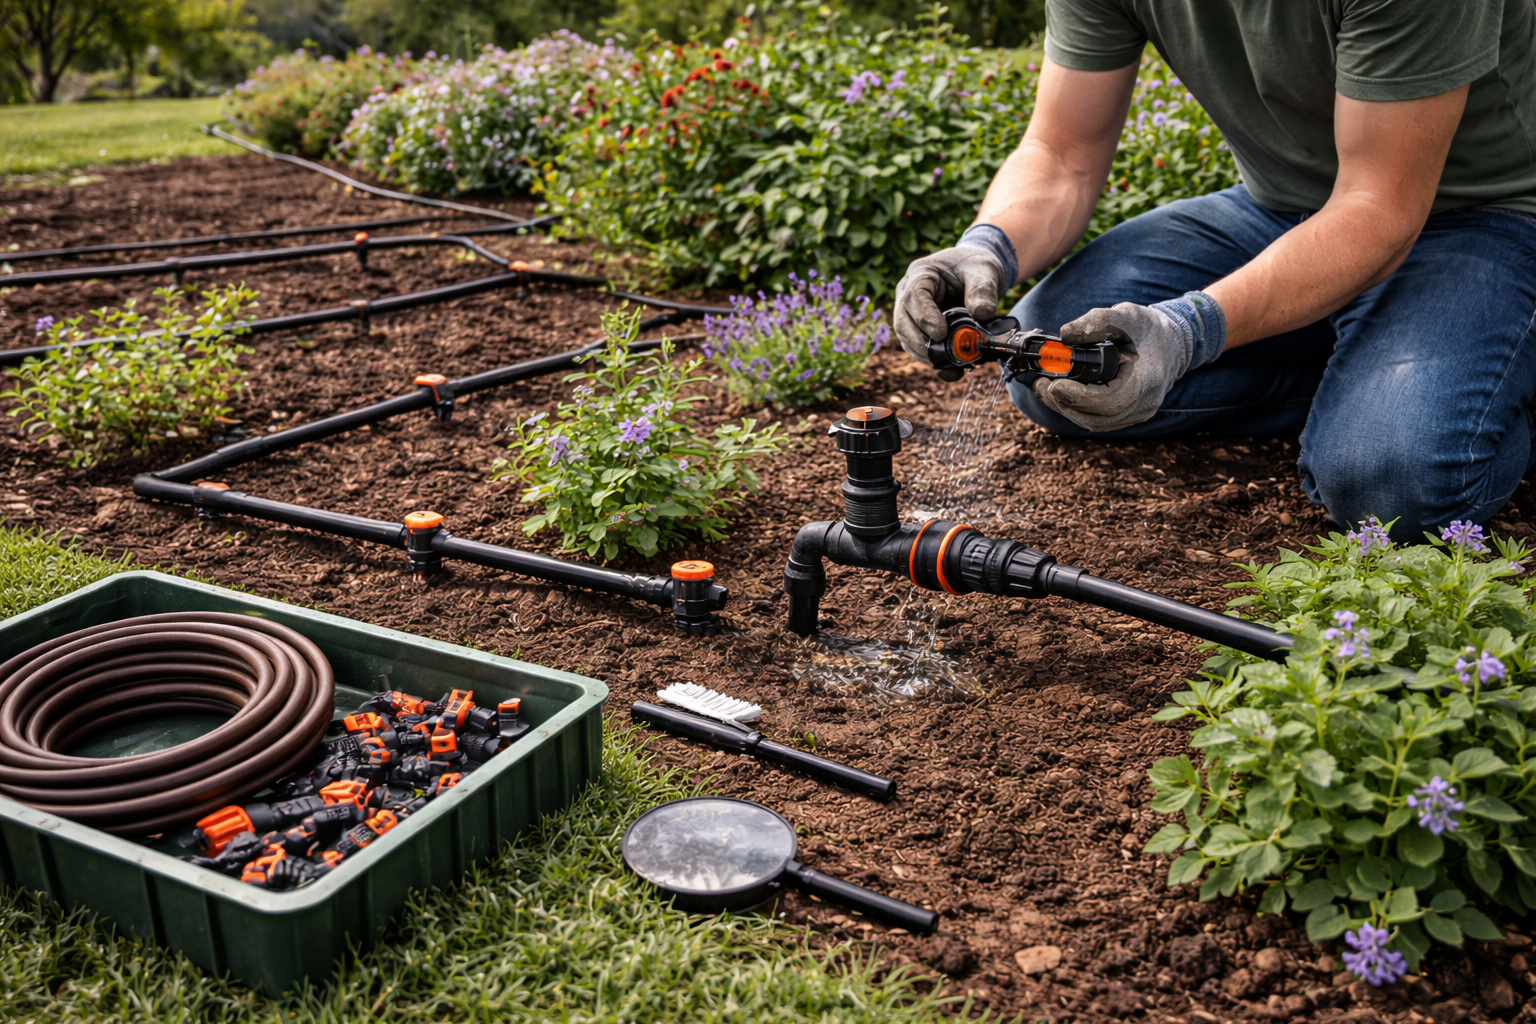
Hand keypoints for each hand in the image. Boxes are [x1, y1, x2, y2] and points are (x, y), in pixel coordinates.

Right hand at [893, 246, 1007, 365]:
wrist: (975, 273)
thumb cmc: (975, 266)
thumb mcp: (984, 271)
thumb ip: (983, 290)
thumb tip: (982, 315)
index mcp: (920, 274)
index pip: (913, 297)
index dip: (924, 317)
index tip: (941, 334)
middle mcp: (908, 293)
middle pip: (903, 322)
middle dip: (920, 343)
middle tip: (943, 357)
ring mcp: (910, 312)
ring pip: (907, 338)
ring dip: (926, 355)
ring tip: (950, 365)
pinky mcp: (918, 328)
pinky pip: (918, 347)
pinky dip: (933, 360)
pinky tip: (951, 370)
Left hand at [1032, 302, 1197, 431]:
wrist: (1175, 343)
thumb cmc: (1151, 329)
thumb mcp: (1127, 315)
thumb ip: (1097, 321)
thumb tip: (1065, 335)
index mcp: (1145, 381)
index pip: (1109, 401)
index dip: (1078, 397)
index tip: (1053, 384)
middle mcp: (1143, 404)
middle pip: (1096, 418)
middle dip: (1063, 404)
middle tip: (1039, 385)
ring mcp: (1137, 413)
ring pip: (1095, 423)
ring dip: (1065, 409)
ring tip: (1043, 389)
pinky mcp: (1129, 415)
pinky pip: (1099, 420)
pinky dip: (1076, 410)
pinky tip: (1059, 394)